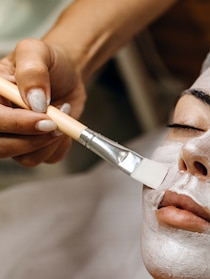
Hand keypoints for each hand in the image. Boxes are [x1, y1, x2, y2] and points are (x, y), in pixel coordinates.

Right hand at [0, 38, 86, 165]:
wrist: (67, 75)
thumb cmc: (47, 62)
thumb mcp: (36, 52)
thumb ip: (32, 70)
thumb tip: (34, 100)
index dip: (16, 123)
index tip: (44, 117)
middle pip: (1, 146)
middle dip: (32, 139)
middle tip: (55, 122)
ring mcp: (14, 136)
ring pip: (24, 158)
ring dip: (48, 142)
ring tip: (60, 116)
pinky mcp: (34, 148)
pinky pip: (45, 159)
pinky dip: (58, 146)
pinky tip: (62, 126)